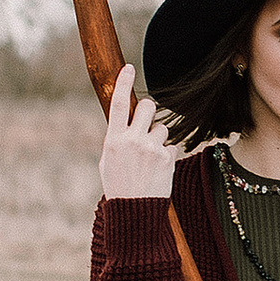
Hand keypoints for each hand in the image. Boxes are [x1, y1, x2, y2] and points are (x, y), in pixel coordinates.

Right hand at [99, 62, 178, 199]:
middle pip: (148, 106)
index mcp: (113, 140)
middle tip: (147, 121)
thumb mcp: (108, 160)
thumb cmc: (118, 185)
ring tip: (150, 157)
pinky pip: (171, 146)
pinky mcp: (167, 158)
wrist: (134, 211)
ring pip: (163, 127)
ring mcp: (152, 149)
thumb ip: (118, 138)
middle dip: (150, 110)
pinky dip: (166, 154)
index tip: (128, 69)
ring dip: (159, 137)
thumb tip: (128, 121)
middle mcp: (133, 141)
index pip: (119, 104)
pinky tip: (158, 169)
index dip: (124, 83)